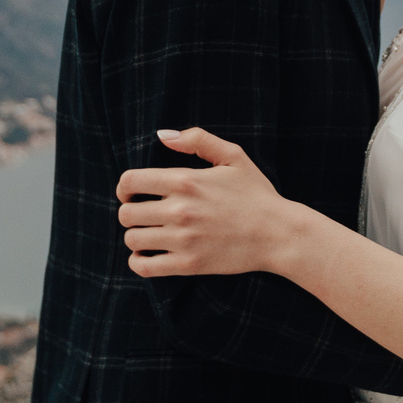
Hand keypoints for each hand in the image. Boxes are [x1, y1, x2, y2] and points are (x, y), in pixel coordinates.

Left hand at [116, 128, 307, 277]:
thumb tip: (163, 135)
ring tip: (148, 234)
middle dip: (130, 212)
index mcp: (186, 180)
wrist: (278, 234)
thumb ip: (197, 139)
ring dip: (135, 236)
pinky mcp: (188, 265)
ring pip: (132, 239)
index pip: (130, 181)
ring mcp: (183, 239)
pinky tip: (147, 255)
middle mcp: (179, 210)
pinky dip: (138, 262)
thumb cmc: (256, 193)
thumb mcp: (233, 156)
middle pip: (126, 213)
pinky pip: (144, 267)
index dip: (124, 187)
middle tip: (143, 214)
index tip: (132, 193)